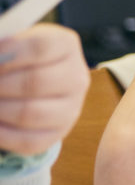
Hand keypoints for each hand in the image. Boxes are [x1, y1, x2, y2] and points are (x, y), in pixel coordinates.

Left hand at [0, 24, 89, 154]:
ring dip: (0, 109)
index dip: (8, 54)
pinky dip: (2, 134)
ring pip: (30, 113)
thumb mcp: (16, 43)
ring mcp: (71, 108)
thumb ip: (3, 52)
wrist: (39, 80)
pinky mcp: (58, 133)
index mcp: (66, 45)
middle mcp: (76, 77)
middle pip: (35, 82)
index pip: (40, 47)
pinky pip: (28, 141)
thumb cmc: (21, 59)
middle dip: (1, 85)